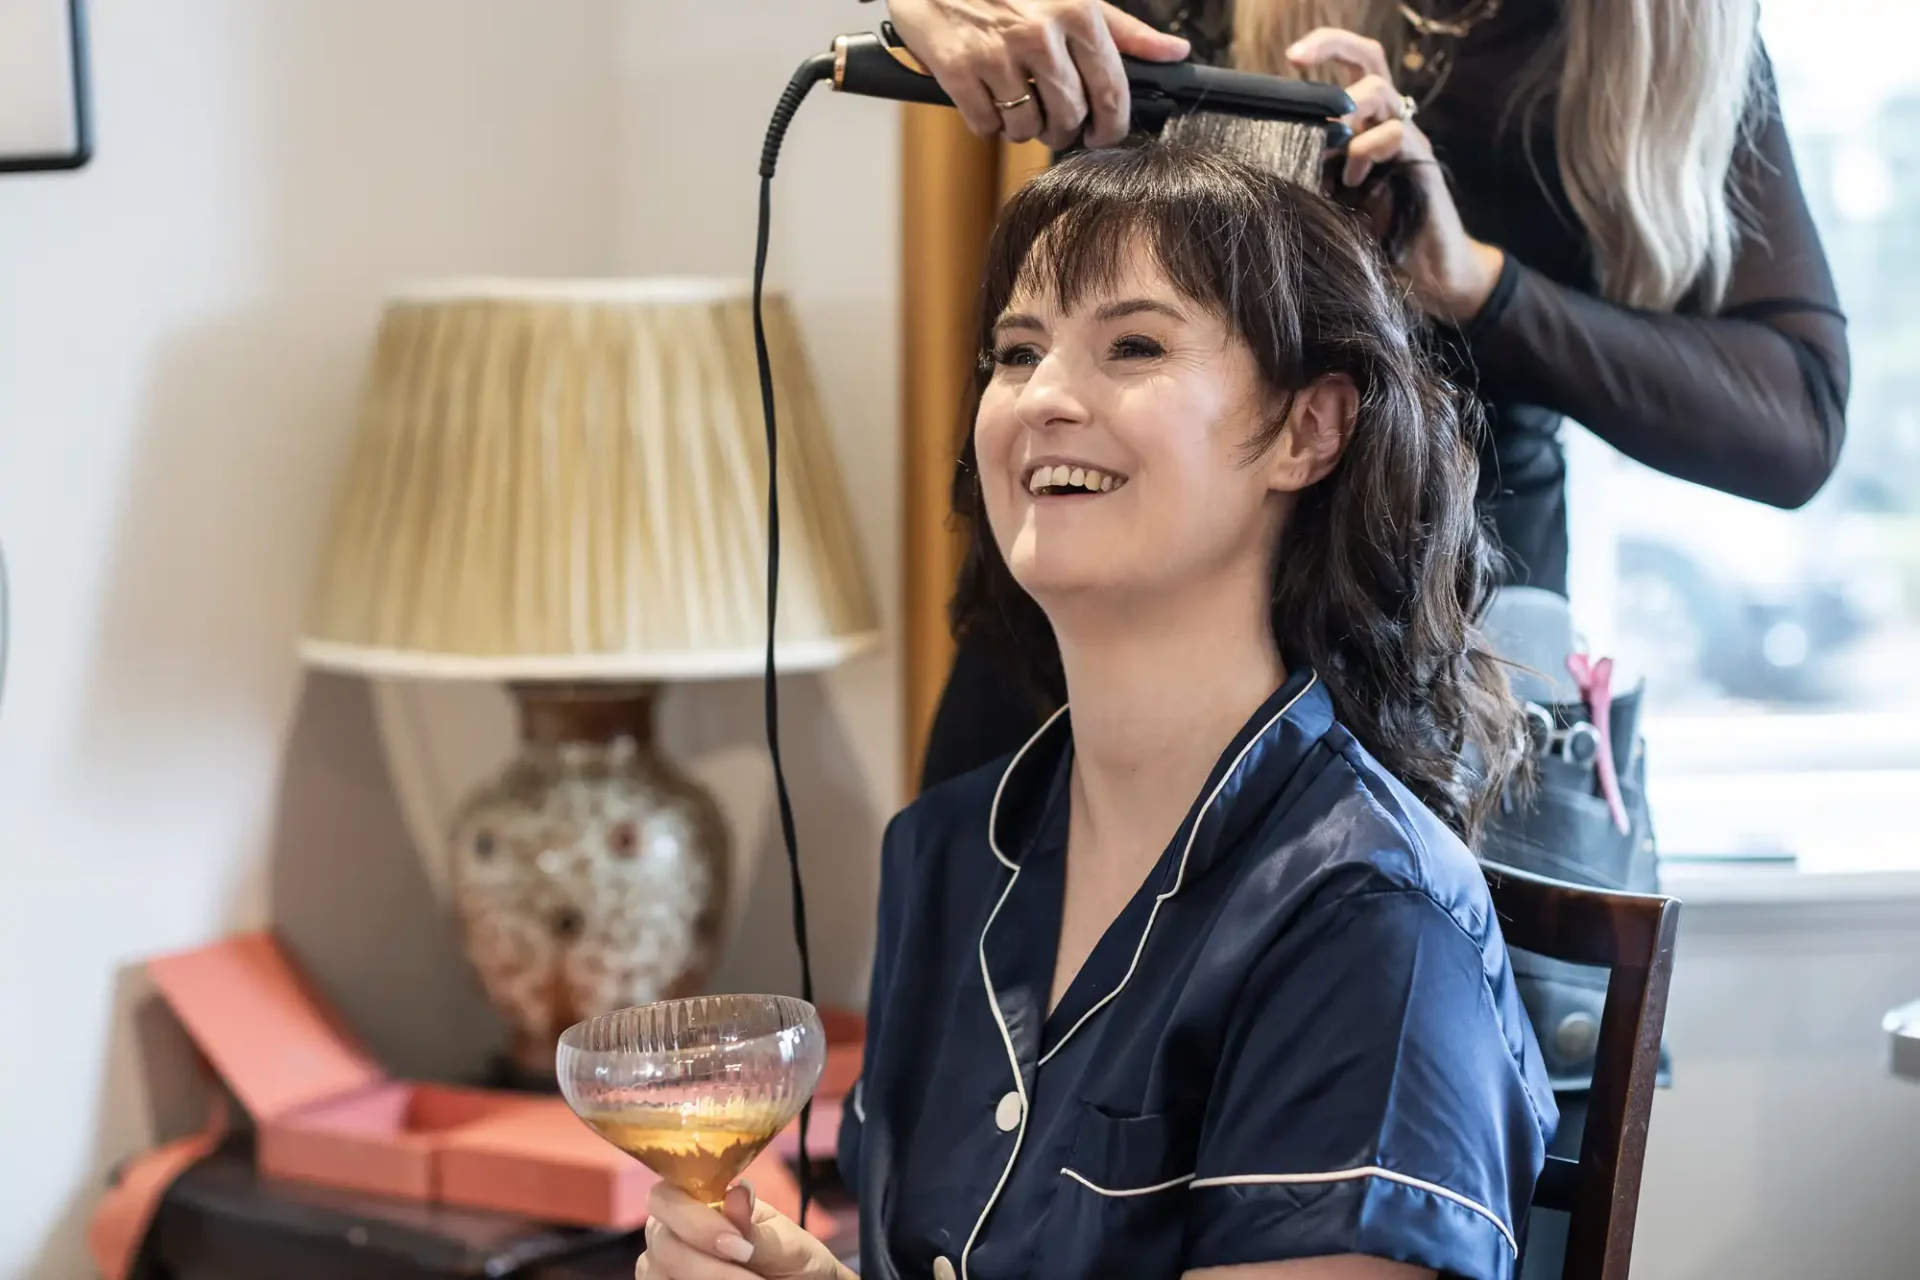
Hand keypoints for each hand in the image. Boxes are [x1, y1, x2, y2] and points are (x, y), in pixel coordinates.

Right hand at [636, 1181, 852, 1279]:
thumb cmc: (794, 1262)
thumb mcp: (788, 1246)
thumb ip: (757, 1229)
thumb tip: (736, 1192)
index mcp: (701, 1202)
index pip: (666, 1195)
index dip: (692, 1220)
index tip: (738, 1245)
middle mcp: (673, 1232)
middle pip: (661, 1242)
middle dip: (707, 1264)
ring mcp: (664, 1266)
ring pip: (656, 1273)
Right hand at [886, 0, 1189, 148]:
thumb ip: (1123, 30)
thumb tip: (1174, 52)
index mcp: (1075, 11)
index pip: (1110, 90)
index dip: (1111, 126)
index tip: (1103, 134)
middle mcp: (1039, 33)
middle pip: (1069, 115)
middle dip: (1064, 130)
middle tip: (1055, 123)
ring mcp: (995, 53)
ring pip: (1026, 126)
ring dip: (1024, 129)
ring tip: (1017, 105)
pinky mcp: (957, 69)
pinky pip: (985, 124)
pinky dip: (987, 123)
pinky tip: (986, 99)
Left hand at [1287, 28, 1505, 325]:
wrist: (1422, 274)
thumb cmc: (1371, 237)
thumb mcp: (1327, 198)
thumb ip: (1309, 170)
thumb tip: (1259, 156)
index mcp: (1364, 124)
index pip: (1350, 67)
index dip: (1325, 49)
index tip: (1291, 57)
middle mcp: (1387, 122)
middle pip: (1370, 59)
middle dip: (1334, 46)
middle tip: (1296, 58)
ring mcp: (1407, 140)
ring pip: (1381, 92)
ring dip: (1346, 108)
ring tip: (1327, 142)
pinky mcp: (1421, 164)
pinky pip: (1396, 134)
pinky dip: (1366, 149)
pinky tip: (1352, 178)